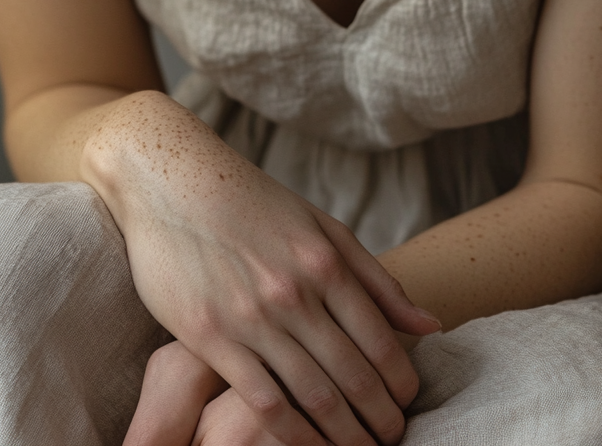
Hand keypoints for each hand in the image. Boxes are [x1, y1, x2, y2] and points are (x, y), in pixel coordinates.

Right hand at [85, 95, 439, 445]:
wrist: (173, 181)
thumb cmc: (253, 202)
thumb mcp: (322, 226)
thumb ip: (375, 279)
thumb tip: (429, 325)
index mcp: (326, 262)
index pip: (380, 341)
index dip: (401, 384)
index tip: (408, 407)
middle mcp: (294, 291)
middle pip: (353, 376)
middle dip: (380, 419)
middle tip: (391, 441)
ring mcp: (250, 315)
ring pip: (313, 395)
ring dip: (343, 435)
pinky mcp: (208, 335)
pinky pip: (260, 399)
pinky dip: (291, 434)